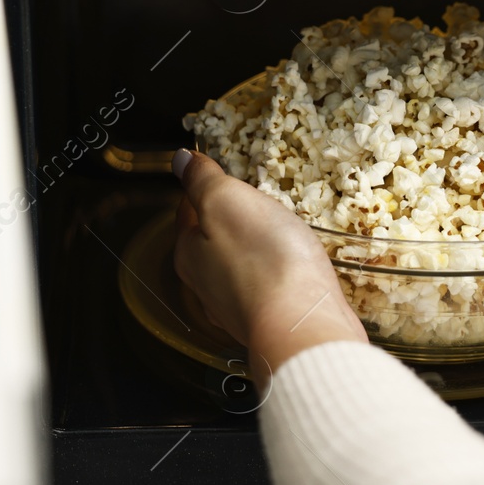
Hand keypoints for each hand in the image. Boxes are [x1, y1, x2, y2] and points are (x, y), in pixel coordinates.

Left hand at [172, 149, 365, 385]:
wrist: (303, 324)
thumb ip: (202, 179)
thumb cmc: (263, 260)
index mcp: (188, 253)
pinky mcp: (269, 320)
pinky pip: (266, 288)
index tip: (219, 175)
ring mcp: (236, 308)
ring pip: (238, 267)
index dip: (202, 189)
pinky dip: (274, 273)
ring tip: (276, 230)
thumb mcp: (226, 200)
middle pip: (210, 243)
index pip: (187, 211)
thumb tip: (180, 160)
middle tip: (252, 202)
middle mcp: (205, 285)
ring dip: (253, 249)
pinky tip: (292, 267)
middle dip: (229, 223)